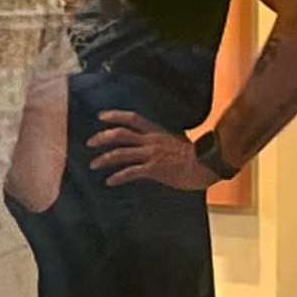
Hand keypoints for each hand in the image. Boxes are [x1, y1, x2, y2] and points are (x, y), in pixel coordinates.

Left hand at [88, 115, 217, 193]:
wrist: (206, 165)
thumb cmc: (196, 156)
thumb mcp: (176, 141)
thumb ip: (163, 141)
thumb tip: (155, 144)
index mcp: (156, 131)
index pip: (132, 118)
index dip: (115, 115)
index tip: (101, 116)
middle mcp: (150, 141)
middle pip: (120, 134)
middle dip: (102, 137)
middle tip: (90, 142)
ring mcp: (151, 155)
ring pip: (121, 153)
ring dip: (104, 159)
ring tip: (93, 164)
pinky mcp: (154, 169)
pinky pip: (130, 172)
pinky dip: (117, 177)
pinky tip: (109, 181)